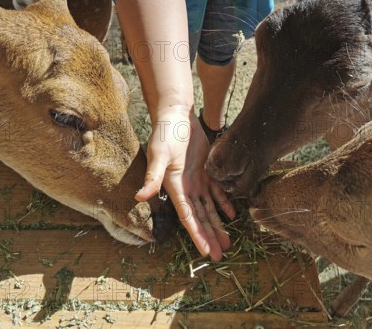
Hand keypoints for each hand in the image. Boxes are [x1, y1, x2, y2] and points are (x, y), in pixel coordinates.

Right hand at [135, 107, 235, 260]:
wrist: (176, 115)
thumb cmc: (165, 133)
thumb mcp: (159, 154)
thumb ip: (152, 176)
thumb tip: (139, 196)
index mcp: (175, 186)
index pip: (188, 216)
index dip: (197, 235)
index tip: (206, 252)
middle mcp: (186, 188)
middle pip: (200, 217)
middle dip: (210, 237)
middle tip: (220, 256)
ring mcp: (197, 180)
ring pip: (210, 208)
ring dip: (218, 225)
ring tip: (227, 243)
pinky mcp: (207, 170)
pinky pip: (217, 191)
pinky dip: (225, 203)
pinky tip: (232, 215)